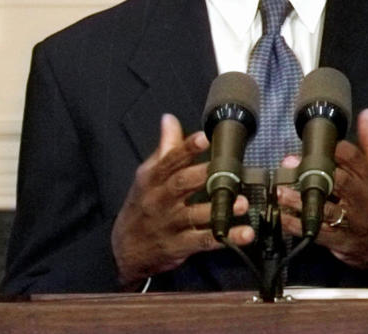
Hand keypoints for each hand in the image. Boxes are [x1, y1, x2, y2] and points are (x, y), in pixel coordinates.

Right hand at [111, 114, 253, 287]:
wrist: (123, 249)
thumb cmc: (142, 205)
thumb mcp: (147, 176)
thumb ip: (165, 149)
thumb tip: (169, 119)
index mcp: (153, 180)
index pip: (170, 161)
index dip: (187, 148)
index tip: (204, 137)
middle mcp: (160, 200)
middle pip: (180, 185)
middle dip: (202, 176)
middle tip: (227, 168)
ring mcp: (170, 224)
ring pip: (195, 215)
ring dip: (219, 209)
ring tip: (241, 203)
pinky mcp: (180, 246)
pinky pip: (204, 241)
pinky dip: (226, 238)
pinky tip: (244, 234)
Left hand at [278, 108, 367, 285]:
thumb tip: (366, 112)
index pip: (353, 157)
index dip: (334, 149)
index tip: (318, 141)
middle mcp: (360, 196)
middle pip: (336, 180)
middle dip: (312, 170)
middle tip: (290, 161)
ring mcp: (348, 219)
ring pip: (323, 207)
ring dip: (299, 199)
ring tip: (281, 191)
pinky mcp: (338, 239)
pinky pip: (315, 232)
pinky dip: (297, 224)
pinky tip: (283, 216)